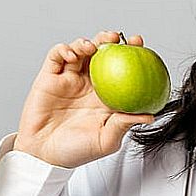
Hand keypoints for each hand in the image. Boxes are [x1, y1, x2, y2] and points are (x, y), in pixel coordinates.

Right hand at [13, 30, 155, 168]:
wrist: (45, 156)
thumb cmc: (77, 151)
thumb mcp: (107, 140)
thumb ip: (125, 124)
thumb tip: (150, 115)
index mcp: (107, 94)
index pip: (122, 66)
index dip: (131, 52)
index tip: (139, 44)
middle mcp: (89, 83)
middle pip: (101, 52)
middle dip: (110, 39)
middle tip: (117, 38)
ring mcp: (69, 79)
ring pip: (79, 49)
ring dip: (87, 42)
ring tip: (93, 47)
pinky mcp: (49, 78)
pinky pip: (56, 56)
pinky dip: (64, 49)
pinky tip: (72, 55)